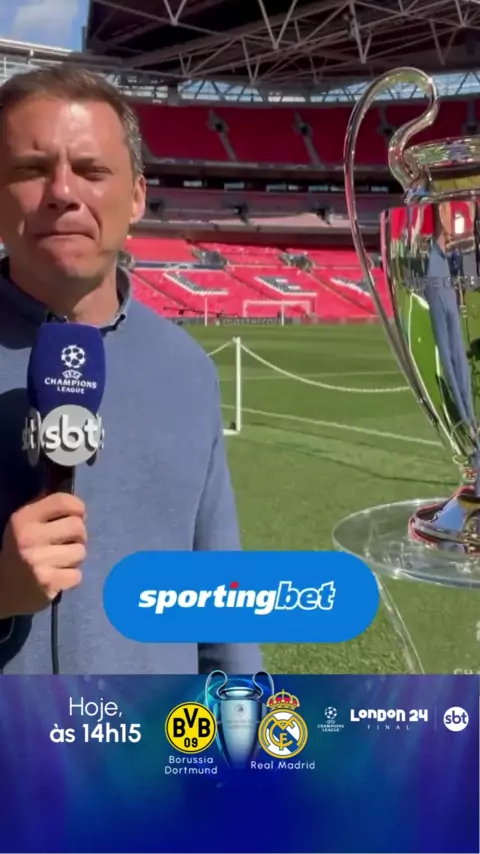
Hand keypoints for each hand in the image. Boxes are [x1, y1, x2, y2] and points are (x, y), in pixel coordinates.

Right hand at [0, 493, 86, 618]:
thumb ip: (47, 509)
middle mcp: (29, 537)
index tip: (76, 516)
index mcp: (24, 518)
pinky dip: (71, 577)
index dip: (78, 508)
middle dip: (78, 536)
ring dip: (75, 558)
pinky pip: (77, 575)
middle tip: (67, 542)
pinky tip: (58, 576)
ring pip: (80, 552)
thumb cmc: (20, 550)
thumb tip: (75, 503)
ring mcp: (37, 561)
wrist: (3, 589)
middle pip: (78, 527)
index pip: (63, 501)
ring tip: (60, 560)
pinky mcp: (47, 583)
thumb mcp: (25, 524)